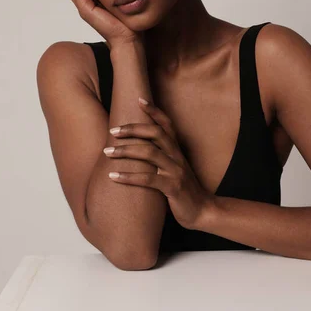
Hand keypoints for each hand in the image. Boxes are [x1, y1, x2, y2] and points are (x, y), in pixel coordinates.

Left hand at [104, 98, 214, 229]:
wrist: (203, 211)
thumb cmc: (183, 189)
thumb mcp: (173, 169)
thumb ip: (161, 158)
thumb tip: (137, 149)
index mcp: (177, 150)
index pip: (166, 124)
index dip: (154, 111)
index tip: (139, 99)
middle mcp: (177, 156)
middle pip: (155, 133)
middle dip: (133, 129)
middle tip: (113, 131)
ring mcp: (176, 171)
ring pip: (149, 153)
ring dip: (126, 150)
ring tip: (107, 152)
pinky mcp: (173, 187)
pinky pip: (148, 179)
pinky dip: (129, 176)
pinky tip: (113, 176)